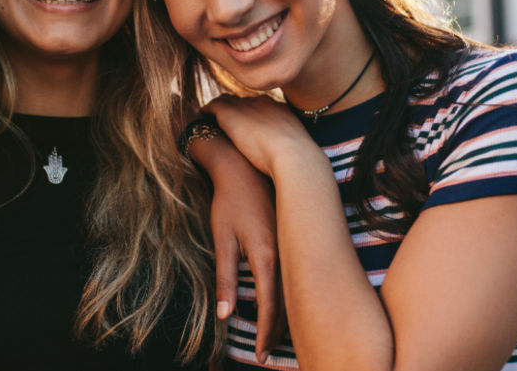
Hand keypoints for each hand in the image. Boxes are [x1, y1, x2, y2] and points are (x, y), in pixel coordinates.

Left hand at [189, 135, 285, 362]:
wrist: (243, 165)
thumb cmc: (228, 202)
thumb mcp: (222, 240)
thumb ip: (225, 279)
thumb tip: (225, 316)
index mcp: (268, 256)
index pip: (271, 306)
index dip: (267, 334)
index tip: (262, 356)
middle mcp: (286, 253)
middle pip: (288, 303)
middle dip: (280, 332)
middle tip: (270, 355)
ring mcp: (292, 244)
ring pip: (295, 290)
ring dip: (288, 315)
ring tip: (278, 338)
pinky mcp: (292, 237)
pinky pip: (295, 274)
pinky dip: (291, 294)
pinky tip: (285, 303)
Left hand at [204, 94, 316, 175]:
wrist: (293, 157)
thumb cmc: (298, 162)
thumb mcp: (297, 150)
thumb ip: (291, 149)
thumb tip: (292, 161)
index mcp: (280, 110)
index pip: (261, 106)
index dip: (251, 114)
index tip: (245, 124)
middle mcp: (263, 103)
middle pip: (243, 101)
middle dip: (235, 109)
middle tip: (225, 121)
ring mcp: (246, 106)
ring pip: (227, 101)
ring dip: (219, 109)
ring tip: (210, 119)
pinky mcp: (229, 113)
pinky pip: (213, 106)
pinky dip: (207, 111)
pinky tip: (201, 118)